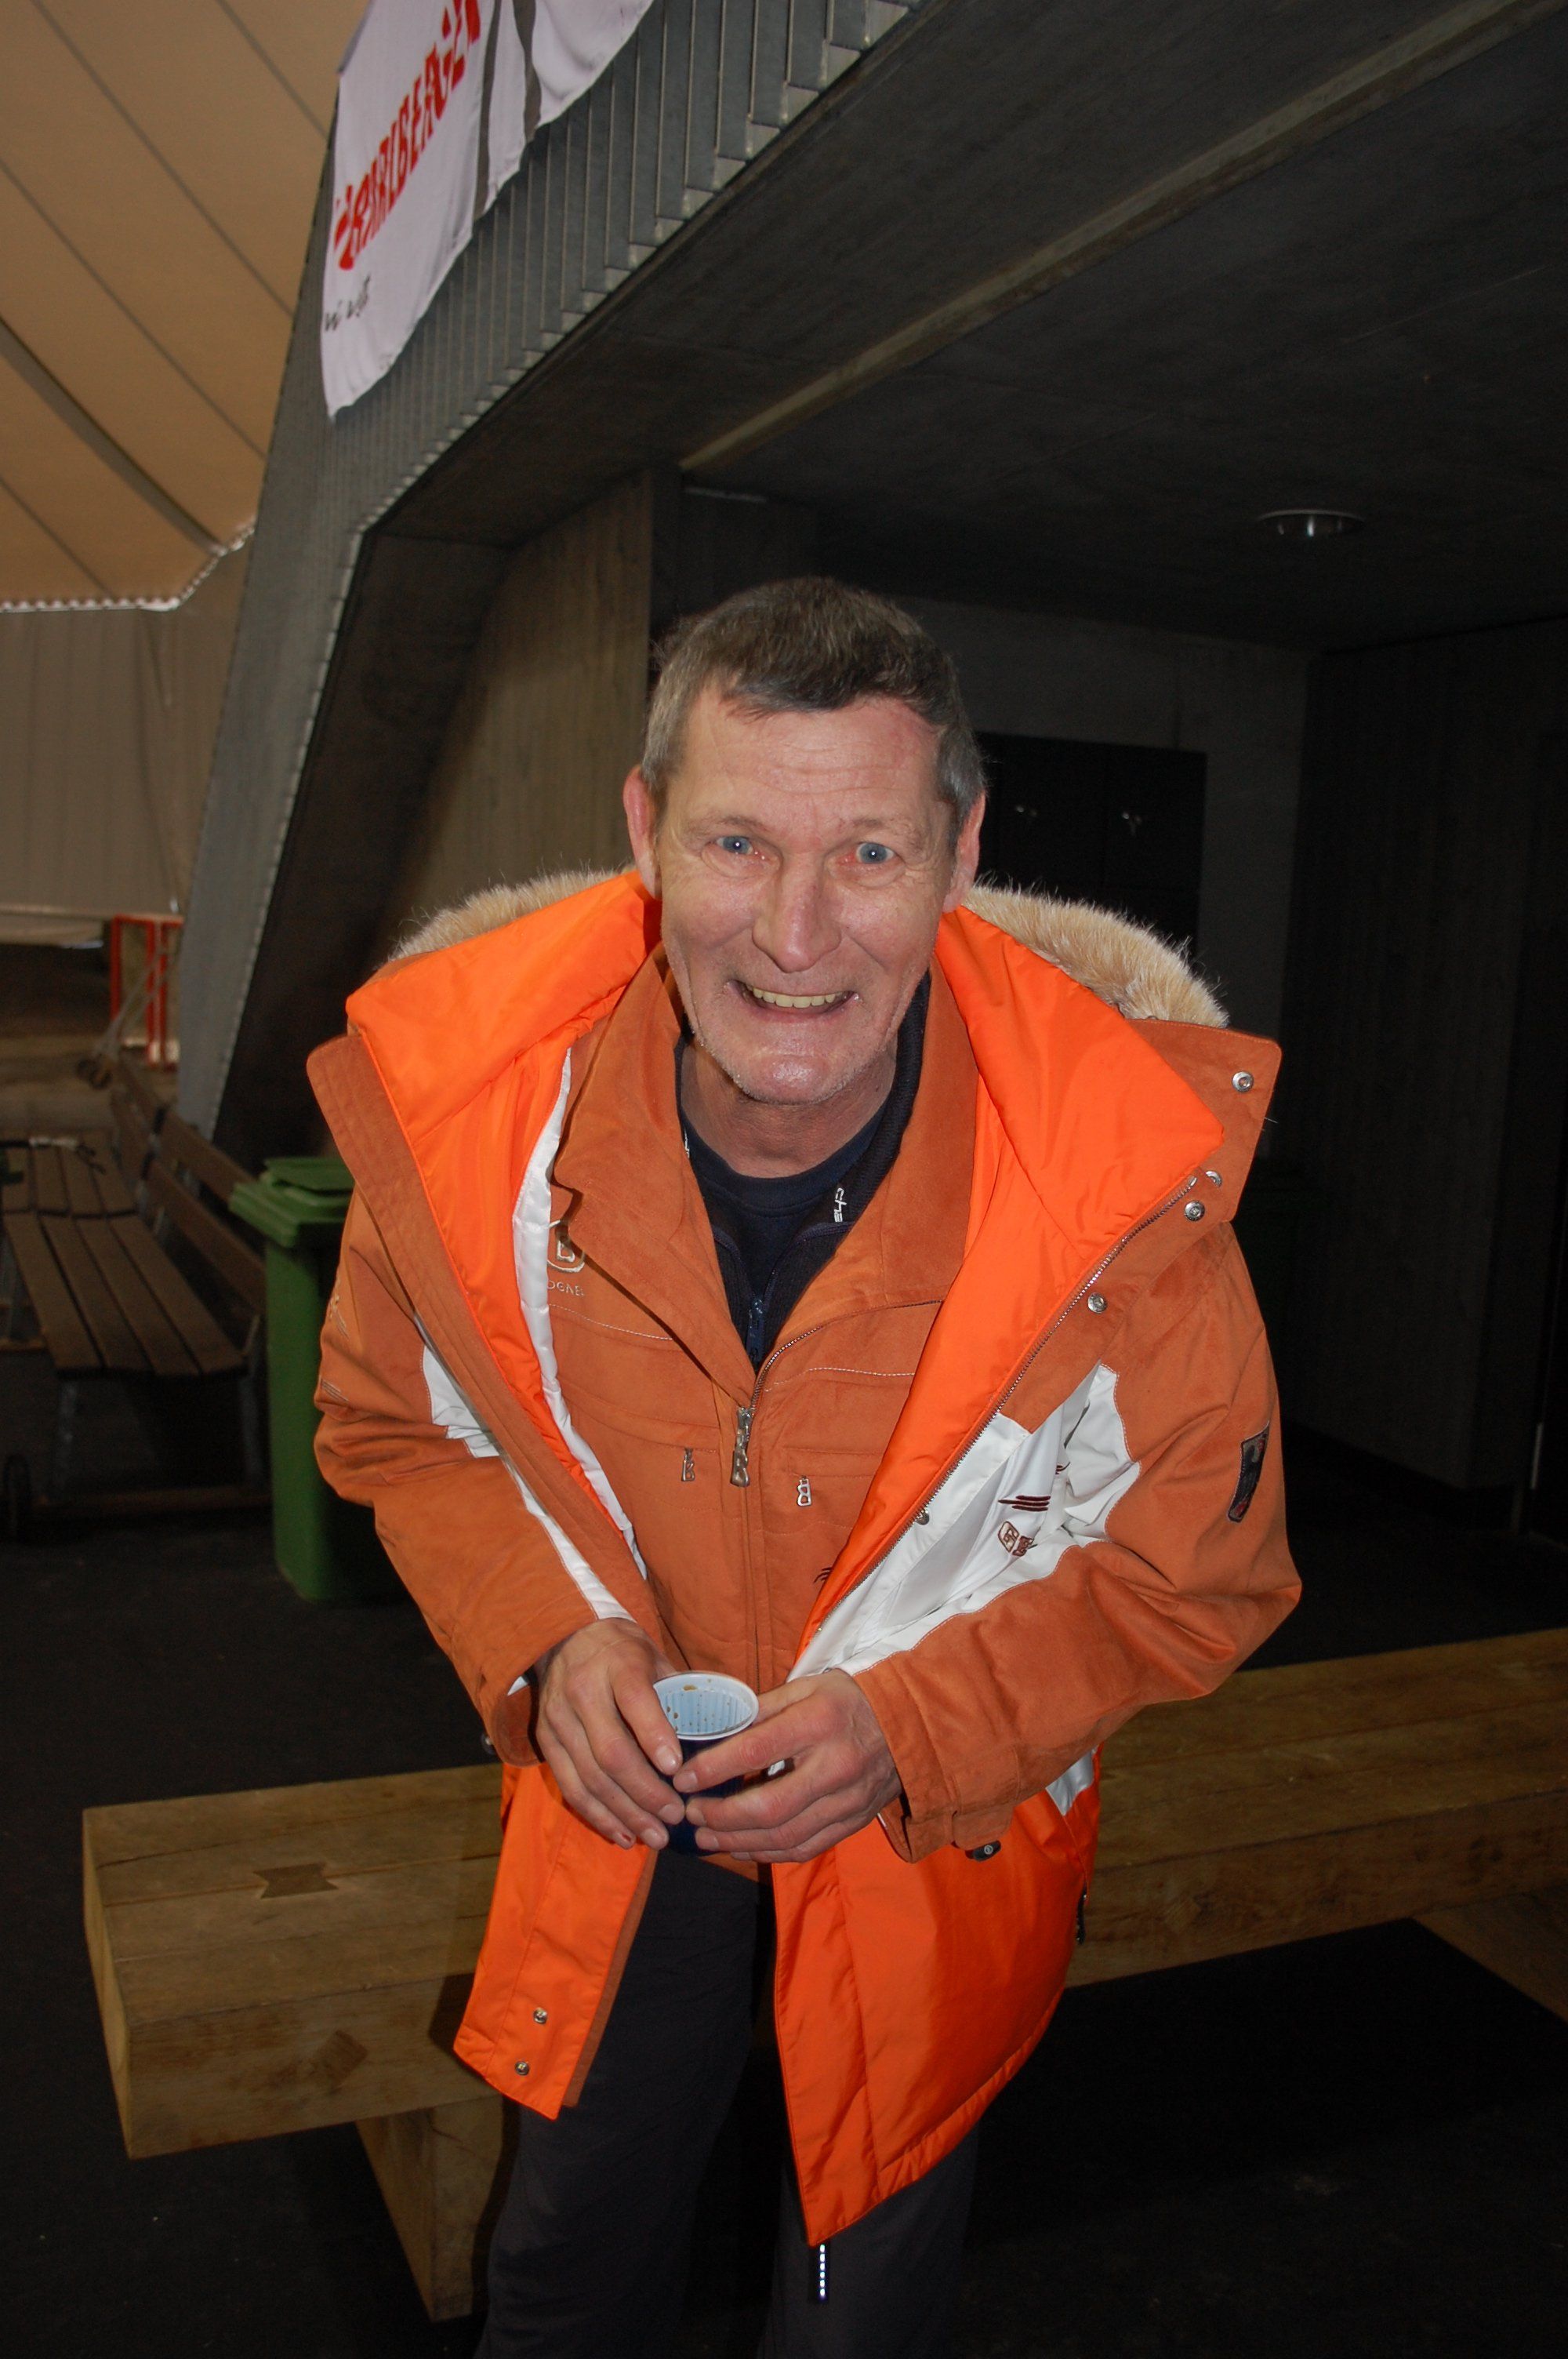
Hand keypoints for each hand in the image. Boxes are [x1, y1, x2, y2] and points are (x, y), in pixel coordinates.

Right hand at [533, 1622, 684, 1851]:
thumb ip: (679, 1692)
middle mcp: (582, 1691)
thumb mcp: (653, 1657)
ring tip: (655, 1836)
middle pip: (612, 1752)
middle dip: (645, 1792)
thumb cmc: (622, 1651)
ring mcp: (559, 1719)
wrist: (564, 1637)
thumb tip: (722, 1730)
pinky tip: (623, 1834)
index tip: (677, 1769)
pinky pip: (570, 1786)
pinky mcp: (545, 1740)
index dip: (654, 1736)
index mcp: (618, 1664)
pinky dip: (597, 1815)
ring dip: (624, 1813)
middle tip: (675, 1816)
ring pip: (590, 1777)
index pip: (634, 1699)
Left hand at [673, 1671, 899, 1863]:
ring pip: (786, 1836)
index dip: (713, 1768)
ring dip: (739, 1841)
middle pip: (770, 1807)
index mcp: (818, 1723)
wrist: (911, 1722)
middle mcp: (835, 1766)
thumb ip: (761, 1710)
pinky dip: (769, 1853)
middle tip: (690, 1813)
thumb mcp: (805, 1687)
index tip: (682, 1778)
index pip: (756, 1750)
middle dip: (722, 1816)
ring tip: (705, 1836)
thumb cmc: (848, 1699)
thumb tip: (714, 1732)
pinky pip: (807, 1847)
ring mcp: (848, 1800)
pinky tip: (741, 1847)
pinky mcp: (854, 1822)